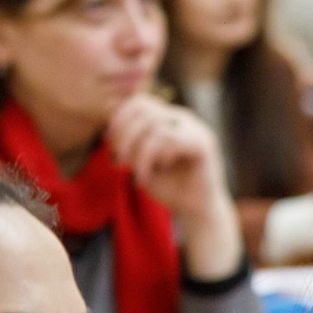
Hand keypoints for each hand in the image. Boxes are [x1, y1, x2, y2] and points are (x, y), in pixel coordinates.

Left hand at [106, 96, 242, 279]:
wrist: (196, 210)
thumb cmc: (169, 186)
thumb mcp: (141, 162)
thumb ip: (128, 143)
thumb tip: (110, 126)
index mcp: (169, 118)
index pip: (141, 103)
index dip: (120, 117)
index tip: (108, 140)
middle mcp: (183, 119)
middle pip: (145, 111)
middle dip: (126, 135)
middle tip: (120, 162)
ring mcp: (196, 129)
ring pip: (156, 127)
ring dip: (139, 153)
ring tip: (136, 173)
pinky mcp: (203, 144)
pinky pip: (170, 140)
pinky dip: (155, 157)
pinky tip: (158, 170)